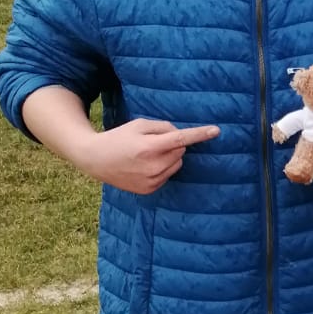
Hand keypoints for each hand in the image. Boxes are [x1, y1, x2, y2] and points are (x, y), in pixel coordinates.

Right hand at [81, 120, 218, 193]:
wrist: (96, 159)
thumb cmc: (119, 138)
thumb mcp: (139, 124)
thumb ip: (163, 127)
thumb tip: (180, 135)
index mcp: (149, 147)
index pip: (181, 139)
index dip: (199, 134)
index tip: (216, 130)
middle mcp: (153, 166)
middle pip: (180, 151)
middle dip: (174, 144)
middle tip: (154, 142)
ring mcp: (151, 180)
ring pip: (177, 163)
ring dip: (170, 157)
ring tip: (148, 154)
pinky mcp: (150, 189)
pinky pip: (168, 175)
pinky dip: (163, 168)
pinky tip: (145, 166)